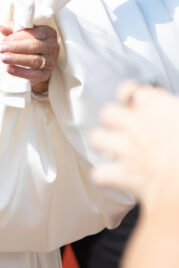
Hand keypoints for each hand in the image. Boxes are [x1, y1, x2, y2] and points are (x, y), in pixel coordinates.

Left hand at [0, 23, 58, 93]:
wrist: (38, 66)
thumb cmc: (30, 46)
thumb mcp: (23, 35)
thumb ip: (13, 30)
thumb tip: (1, 27)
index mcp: (48, 33)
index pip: (33, 33)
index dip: (17, 36)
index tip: (3, 41)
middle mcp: (52, 46)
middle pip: (34, 46)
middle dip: (16, 47)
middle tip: (0, 48)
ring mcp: (51, 61)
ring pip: (34, 60)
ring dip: (17, 59)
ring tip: (3, 58)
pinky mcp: (46, 74)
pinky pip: (33, 74)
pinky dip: (20, 72)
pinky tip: (9, 69)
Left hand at [90, 80, 178, 201]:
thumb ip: (172, 111)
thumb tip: (170, 113)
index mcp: (157, 107)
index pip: (131, 91)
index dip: (128, 94)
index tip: (129, 97)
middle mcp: (137, 125)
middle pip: (109, 112)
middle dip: (112, 120)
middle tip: (120, 126)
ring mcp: (126, 149)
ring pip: (97, 138)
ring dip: (102, 143)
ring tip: (109, 148)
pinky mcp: (122, 174)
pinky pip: (100, 172)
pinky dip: (104, 175)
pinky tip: (110, 175)